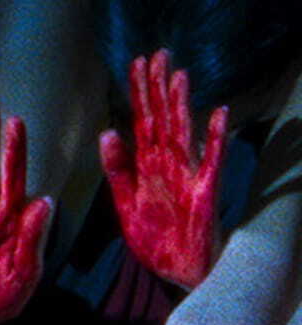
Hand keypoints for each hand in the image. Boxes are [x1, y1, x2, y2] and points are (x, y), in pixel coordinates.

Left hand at [98, 50, 226, 287]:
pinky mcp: (205, 192)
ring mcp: (188, 175)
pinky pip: (211, 161)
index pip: (141, 121)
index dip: (139, 93)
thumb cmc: (153, 236)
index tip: (136, 63)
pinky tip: (219, 115)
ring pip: (183, 133)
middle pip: (162, 119)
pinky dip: (215, 139)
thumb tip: (106, 132)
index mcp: (147, 165)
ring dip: (181, 105)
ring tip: (179, 76)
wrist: (175, 269)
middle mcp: (168, 164)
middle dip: (159, 88)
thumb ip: (117, 169)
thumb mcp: (125, 202)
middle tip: (158, 55)